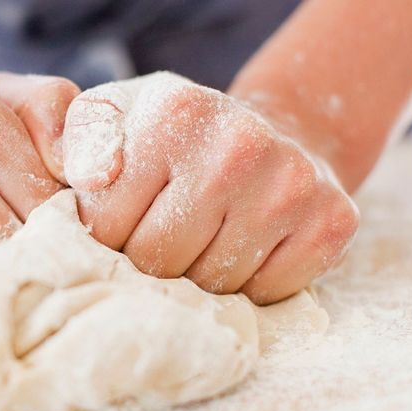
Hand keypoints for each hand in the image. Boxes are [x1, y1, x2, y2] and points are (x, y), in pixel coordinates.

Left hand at [62, 72, 359, 303]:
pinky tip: (244, 253)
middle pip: (160, 261)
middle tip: (161, 243)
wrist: (269, 135)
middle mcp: (238, 144)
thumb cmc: (172, 139)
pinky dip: (248, 290)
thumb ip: (81, 140)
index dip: (106, 239)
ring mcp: (291, 184)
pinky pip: (266, 295)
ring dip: (196, 281)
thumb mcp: (115, 118)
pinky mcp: (331, 222)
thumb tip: (88, 176)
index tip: (121, 224)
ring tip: (201, 245)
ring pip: (212, 286)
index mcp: (174, 113)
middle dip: (148, 265)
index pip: (108, 226)